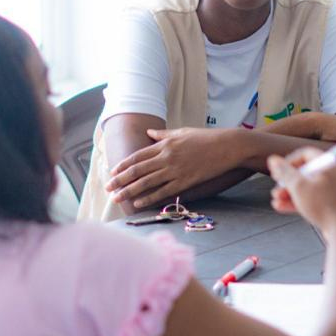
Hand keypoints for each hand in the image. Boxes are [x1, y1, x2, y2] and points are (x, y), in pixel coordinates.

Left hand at [106, 128, 242, 207]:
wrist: (226, 147)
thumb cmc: (205, 138)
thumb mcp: (182, 132)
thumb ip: (163, 134)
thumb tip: (148, 133)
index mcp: (164, 144)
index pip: (137, 156)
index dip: (123, 165)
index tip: (112, 172)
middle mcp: (166, 157)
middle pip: (137, 171)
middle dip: (120, 180)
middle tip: (108, 188)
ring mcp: (175, 170)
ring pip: (146, 183)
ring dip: (129, 191)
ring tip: (117, 198)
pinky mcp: (185, 181)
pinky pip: (163, 191)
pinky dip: (149, 198)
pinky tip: (138, 203)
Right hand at [268, 146, 335, 234]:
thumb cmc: (325, 205)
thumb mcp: (299, 186)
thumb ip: (284, 172)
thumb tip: (274, 160)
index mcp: (329, 165)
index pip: (306, 154)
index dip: (289, 161)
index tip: (278, 171)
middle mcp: (334, 175)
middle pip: (306, 172)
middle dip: (287, 181)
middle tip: (276, 189)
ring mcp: (334, 191)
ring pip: (308, 188)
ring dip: (290, 193)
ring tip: (276, 200)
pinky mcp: (333, 205)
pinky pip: (313, 200)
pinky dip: (298, 202)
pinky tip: (282, 207)